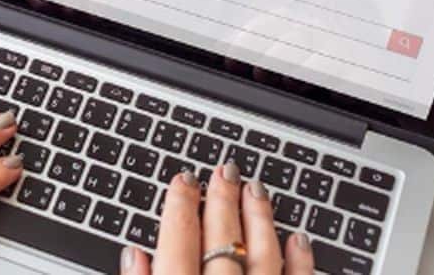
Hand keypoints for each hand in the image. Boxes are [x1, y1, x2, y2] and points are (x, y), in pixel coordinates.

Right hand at [120, 163, 314, 274]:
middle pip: (222, 240)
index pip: (178, 241)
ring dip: (260, 219)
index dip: (179, 205)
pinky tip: (298, 237)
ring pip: (263, 256)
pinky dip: (300, 261)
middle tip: (224, 171)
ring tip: (256, 189)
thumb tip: (133, 256)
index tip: (183, 180)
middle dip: (222, 200)